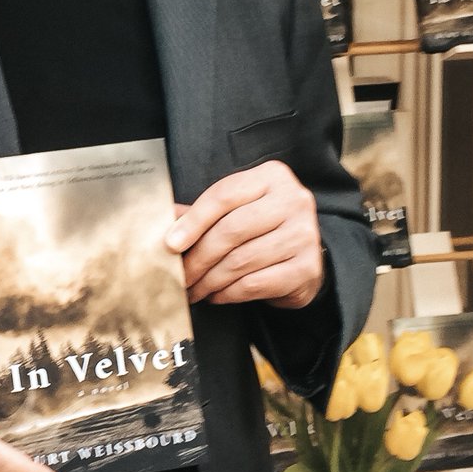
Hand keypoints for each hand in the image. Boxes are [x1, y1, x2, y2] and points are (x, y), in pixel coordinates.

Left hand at [164, 160, 323, 309]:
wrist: (304, 255)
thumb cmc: (262, 228)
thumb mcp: (236, 209)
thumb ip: (203, 212)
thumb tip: (165, 219)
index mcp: (271, 177)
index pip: (223, 196)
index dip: (193, 221)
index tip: (171, 244)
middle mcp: (293, 201)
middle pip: (231, 230)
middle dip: (198, 257)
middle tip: (181, 275)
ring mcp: (304, 234)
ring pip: (241, 260)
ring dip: (210, 280)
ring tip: (194, 288)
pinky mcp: (307, 268)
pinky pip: (255, 284)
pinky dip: (229, 293)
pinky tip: (216, 294)